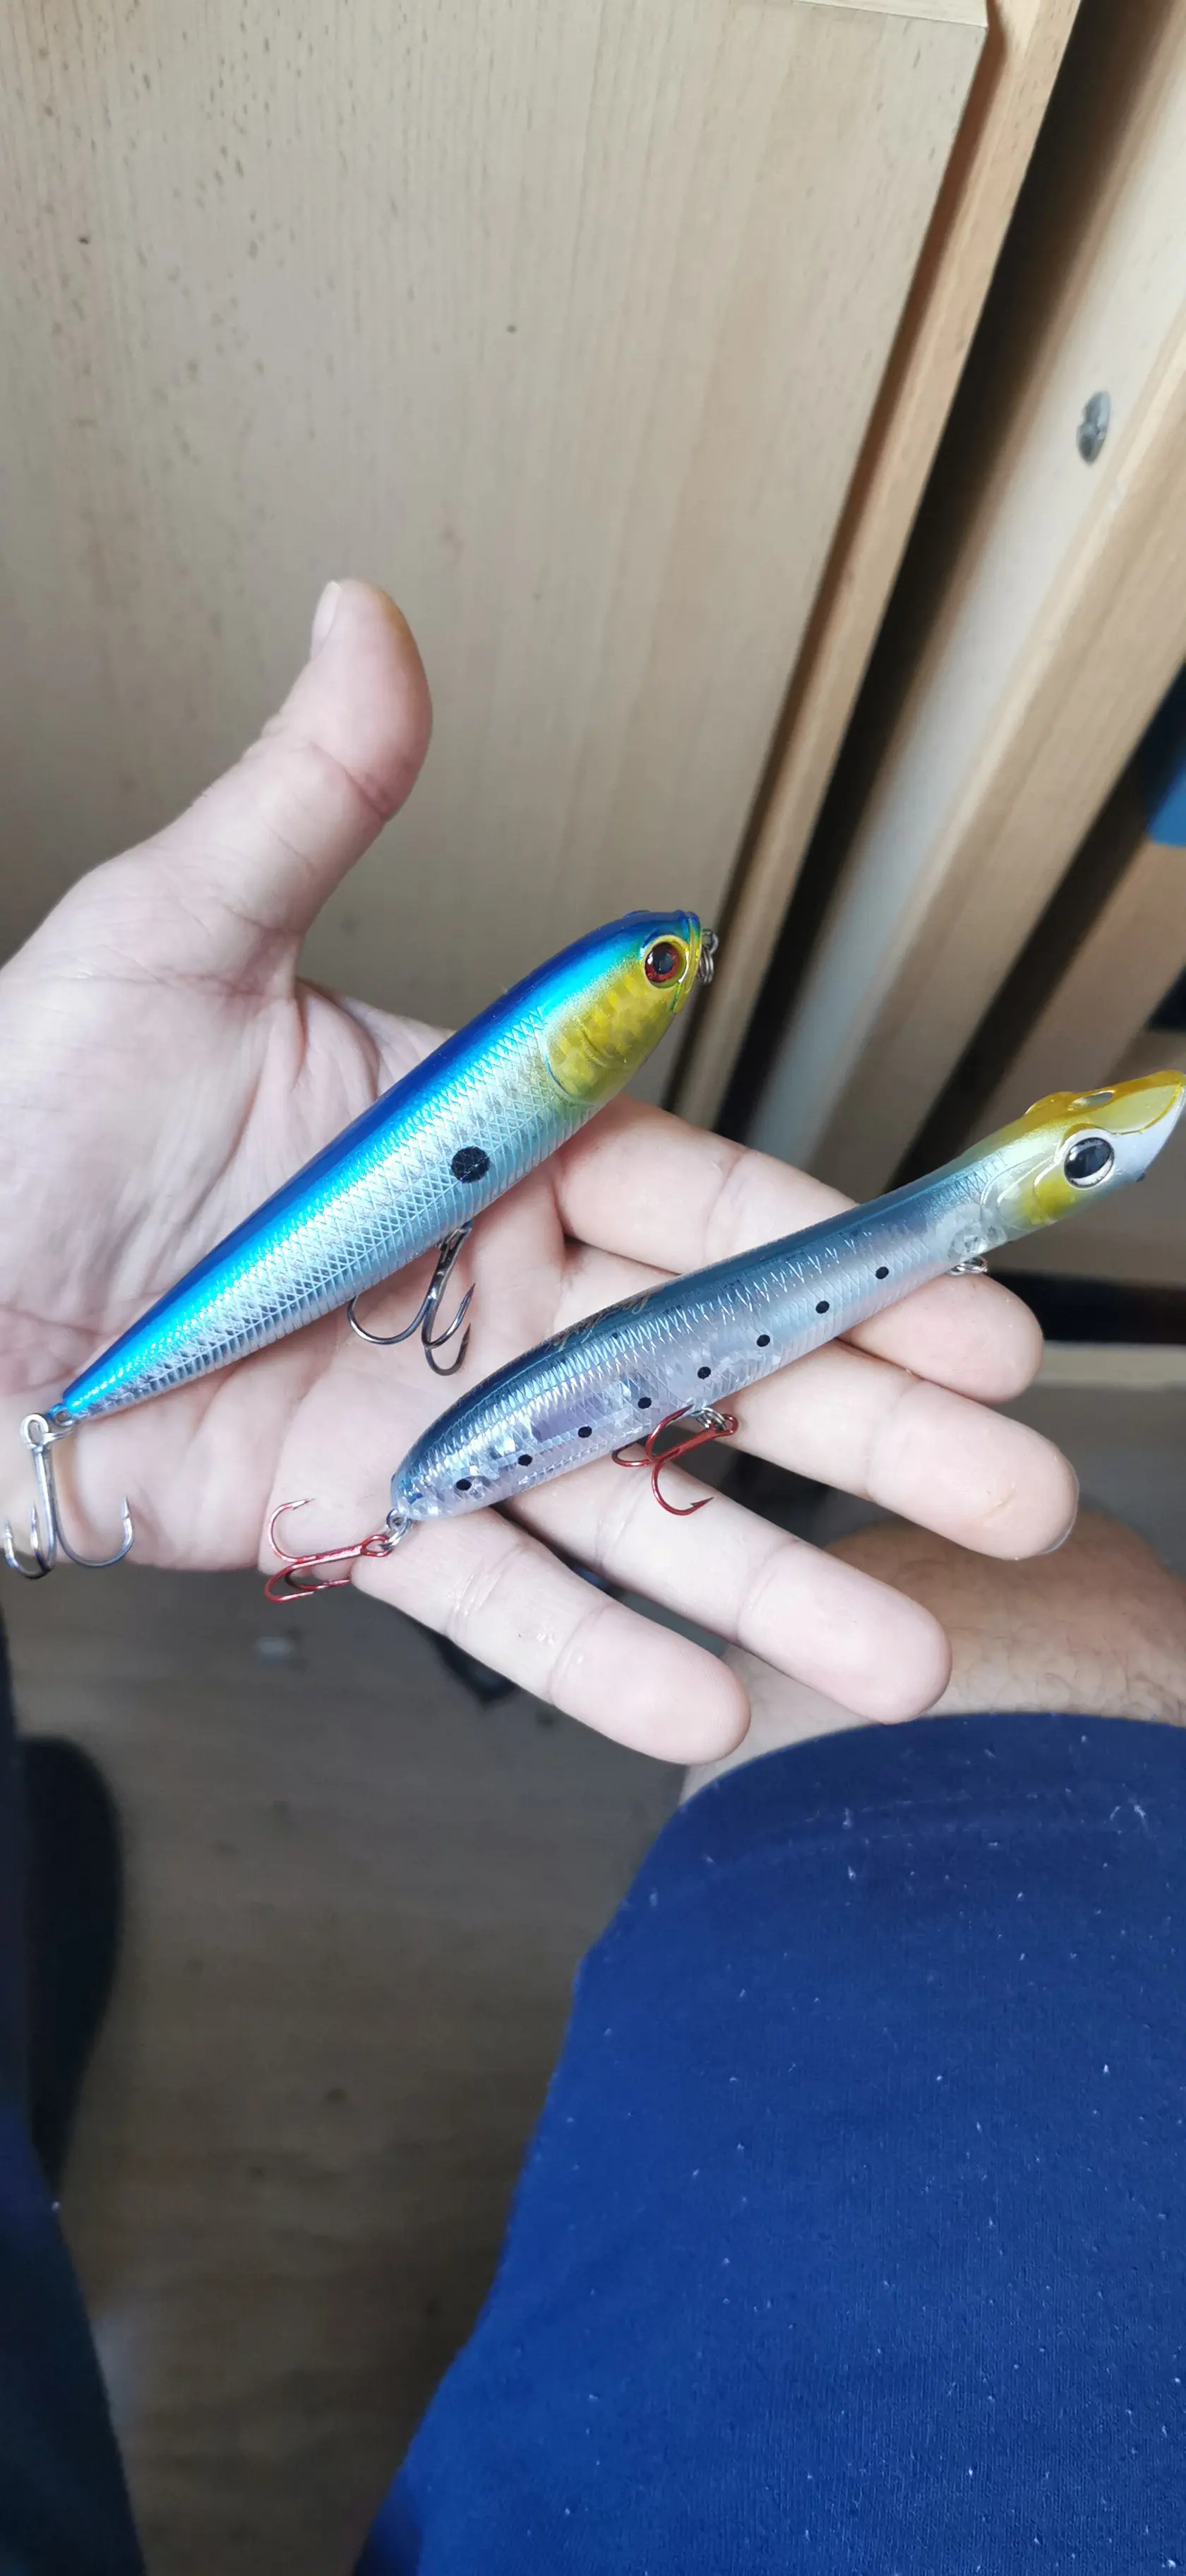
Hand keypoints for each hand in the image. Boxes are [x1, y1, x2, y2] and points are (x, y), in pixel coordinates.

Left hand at [0, 581, 1076, 1761]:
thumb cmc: (24, 1103)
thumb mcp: (169, 936)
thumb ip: (307, 803)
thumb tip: (364, 616)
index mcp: (486, 1151)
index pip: (699, 1204)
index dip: (840, 1258)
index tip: (977, 1304)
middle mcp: (485, 1296)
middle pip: (708, 1370)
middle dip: (867, 1431)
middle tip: (1010, 1491)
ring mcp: (428, 1425)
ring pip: (626, 1510)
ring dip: (765, 1583)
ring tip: (903, 1651)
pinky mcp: (351, 1533)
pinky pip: (491, 1609)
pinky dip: (593, 1666)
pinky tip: (705, 1709)